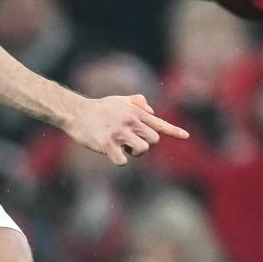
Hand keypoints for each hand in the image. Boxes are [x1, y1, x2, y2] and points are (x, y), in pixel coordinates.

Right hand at [66, 94, 187, 165]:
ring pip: (142, 150)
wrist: (76, 112)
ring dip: (134, 153)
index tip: (186, 136)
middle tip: (131, 143)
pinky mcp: (107, 144)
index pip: (160, 123)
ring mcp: (119, 133)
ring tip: (122, 147)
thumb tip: (152, 111)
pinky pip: (123, 161)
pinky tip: (111, 153)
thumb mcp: (120, 100)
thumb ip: (137, 103)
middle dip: (146, 145)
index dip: (174, 131)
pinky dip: (120, 161)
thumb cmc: (99, 108)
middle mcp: (130, 121)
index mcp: (135, 112)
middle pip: (154, 141)